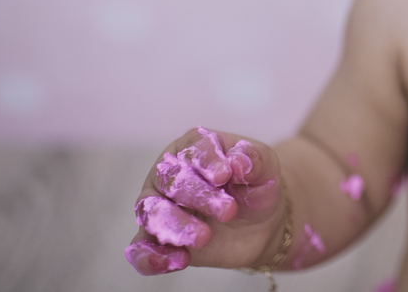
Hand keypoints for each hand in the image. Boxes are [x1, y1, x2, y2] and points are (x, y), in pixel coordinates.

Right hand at [125, 128, 286, 275]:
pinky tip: (178, 260)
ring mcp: (160, 206)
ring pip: (152, 213)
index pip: (193, 148)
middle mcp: (170, 173)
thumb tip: (238, 160)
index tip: (224, 175)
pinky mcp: (159, 239)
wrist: (259, 224)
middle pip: (171, 180)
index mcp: (195, 146)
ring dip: (176, 225)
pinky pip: (142, 250)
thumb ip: (255, 160)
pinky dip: (152, 257)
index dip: (206, 161)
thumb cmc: (257, 186)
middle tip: (228, 210)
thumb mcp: (266, 170)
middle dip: (198, 196)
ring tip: (204, 237)